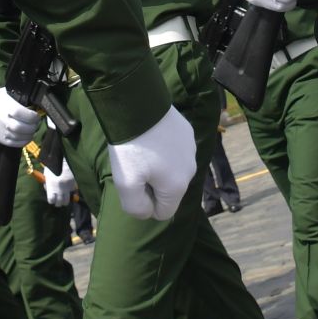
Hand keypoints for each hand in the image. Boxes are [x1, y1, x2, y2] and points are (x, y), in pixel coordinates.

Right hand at [0, 88, 39, 148]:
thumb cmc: (1, 98)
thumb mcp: (11, 93)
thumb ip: (23, 101)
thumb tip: (37, 109)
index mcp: (4, 105)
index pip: (21, 113)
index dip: (32, 117)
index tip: (37, 116)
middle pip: (19, 127)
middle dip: (32, 127)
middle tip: (35, 124)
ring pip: (17, 137)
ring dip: (28, 135)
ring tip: (32, 130)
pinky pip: (11, 143)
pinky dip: (22, 142)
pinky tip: (26, 137)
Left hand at [43, 159, 76, 206]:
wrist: (64, 159)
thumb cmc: (53, 165)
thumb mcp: (47, 174)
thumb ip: (47, 182)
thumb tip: (47, 188)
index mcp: (52, 186)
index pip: (51, 200)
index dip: (51, 200)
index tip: (52, 198)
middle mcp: (60, 189)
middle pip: (59, 203)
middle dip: (58, 202)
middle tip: (57, 199)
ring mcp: (68, 188)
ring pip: (67, 201)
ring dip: (65, 200)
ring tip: (63, 197)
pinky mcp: (74, 185)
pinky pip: (72, 193)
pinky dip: (71, 193)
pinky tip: (69, 190)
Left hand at [107, 106, 195, 220]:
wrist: (138, 105)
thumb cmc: (131, 148)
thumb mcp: (125, 183)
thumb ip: (136, 207)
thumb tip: (148, 212)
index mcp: (178, 186)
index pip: (164, 213)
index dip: (145, 205)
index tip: (133, 185)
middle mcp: (191, 170)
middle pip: (169, 191)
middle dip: (152, 184)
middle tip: (135, 166)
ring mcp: (192, 149)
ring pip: (173, 169)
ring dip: (159, 166)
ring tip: (142, 149)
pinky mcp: (187, 132)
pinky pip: (175, 150)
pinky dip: (164, 148)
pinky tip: (151, 136)